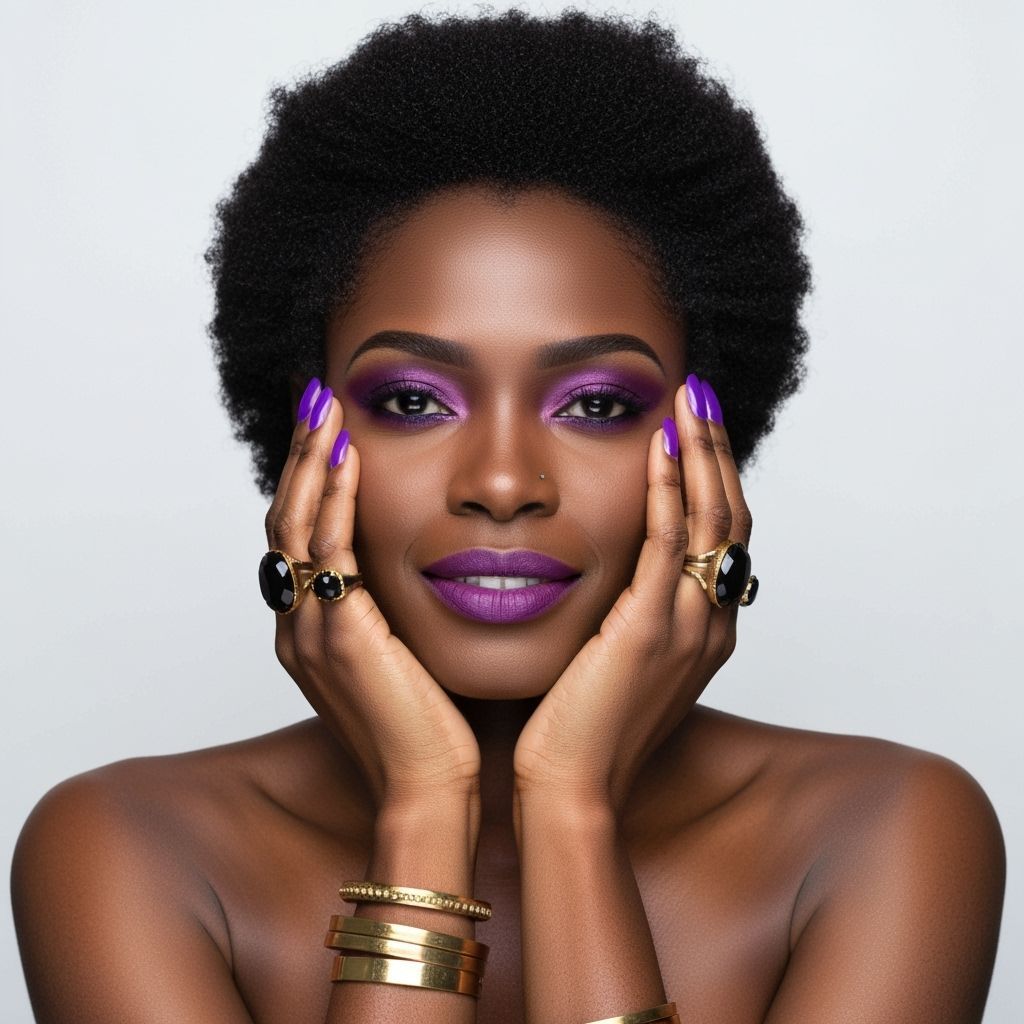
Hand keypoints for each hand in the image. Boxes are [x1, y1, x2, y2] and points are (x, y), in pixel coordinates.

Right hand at [265, 382, 480, 811]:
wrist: (429, 785)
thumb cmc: (427, 725)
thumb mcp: (400, 655)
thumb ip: (389, 611)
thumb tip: (413, 569)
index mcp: (309, 629)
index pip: (299, 536)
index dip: (309, 480)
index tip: (328, 431)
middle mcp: (297, 624)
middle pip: (285, 519)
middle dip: (301, 456)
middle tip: (316, 400)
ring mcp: (309, 629)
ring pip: (295, 525)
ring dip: (310, 462)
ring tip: (324, 408)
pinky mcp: (339, 634)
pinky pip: (327, 551)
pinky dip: (334, 499)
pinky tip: (348, 458)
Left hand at [512, 376, 751, 816]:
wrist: (570, 789)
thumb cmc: (582, 730)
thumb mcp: (620, 663)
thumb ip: (633, 616)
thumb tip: (616, 577)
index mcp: (706, 631)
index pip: (724, 538)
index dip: (716, 479)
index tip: (697, 431)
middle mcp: (711, 624)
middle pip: (731, 518)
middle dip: (719, 451)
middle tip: (702, 396)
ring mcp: (688, 628)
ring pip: (713, 521)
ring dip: (704, 454)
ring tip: (690, 400)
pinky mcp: (650, 630)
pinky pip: (670, 545)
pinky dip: (671, 490)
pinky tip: (661, 447)